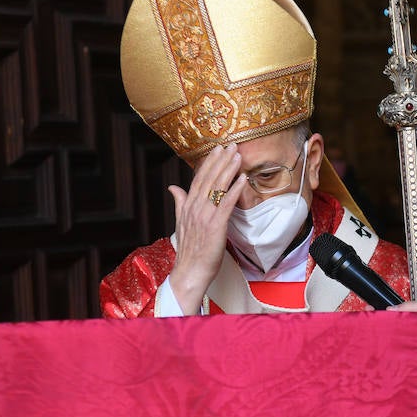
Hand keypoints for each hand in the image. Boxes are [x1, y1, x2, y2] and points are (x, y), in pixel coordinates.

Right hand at [167, 144, 248, 314]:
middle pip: (209, 178)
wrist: (189, 272)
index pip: (199, 178)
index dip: (209, 162)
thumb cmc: (189, 250)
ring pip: (218, 187)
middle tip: (231, 144)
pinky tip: (243, 178)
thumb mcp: (182, 222)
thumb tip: (173, 187)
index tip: (218, 149)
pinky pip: (227, 203)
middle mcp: (195, 207)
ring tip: (238, 155)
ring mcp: (205, 215)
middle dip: (221, 160)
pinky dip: (235, 189)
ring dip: (229, 169)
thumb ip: (180, 202)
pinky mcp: (216, 225)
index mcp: (188, 205)